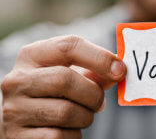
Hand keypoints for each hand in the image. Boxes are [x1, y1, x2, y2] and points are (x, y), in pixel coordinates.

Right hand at [1, 35, 125, 138]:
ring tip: (81, 116)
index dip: (100, 58)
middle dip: (93, 94)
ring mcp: (14, 109)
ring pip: (66, 112)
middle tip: (99, 102)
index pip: (68, 46)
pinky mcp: (17, 136)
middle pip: (66, 80)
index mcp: (32, 55)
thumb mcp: (68, 73)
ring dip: (85, 117)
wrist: (21, 119)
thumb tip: (119, 70)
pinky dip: (74, 135)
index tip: (121, 70)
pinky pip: (60, 136)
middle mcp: (17, 80)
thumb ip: (93, 71)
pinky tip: (68, 129)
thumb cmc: (52, 92)